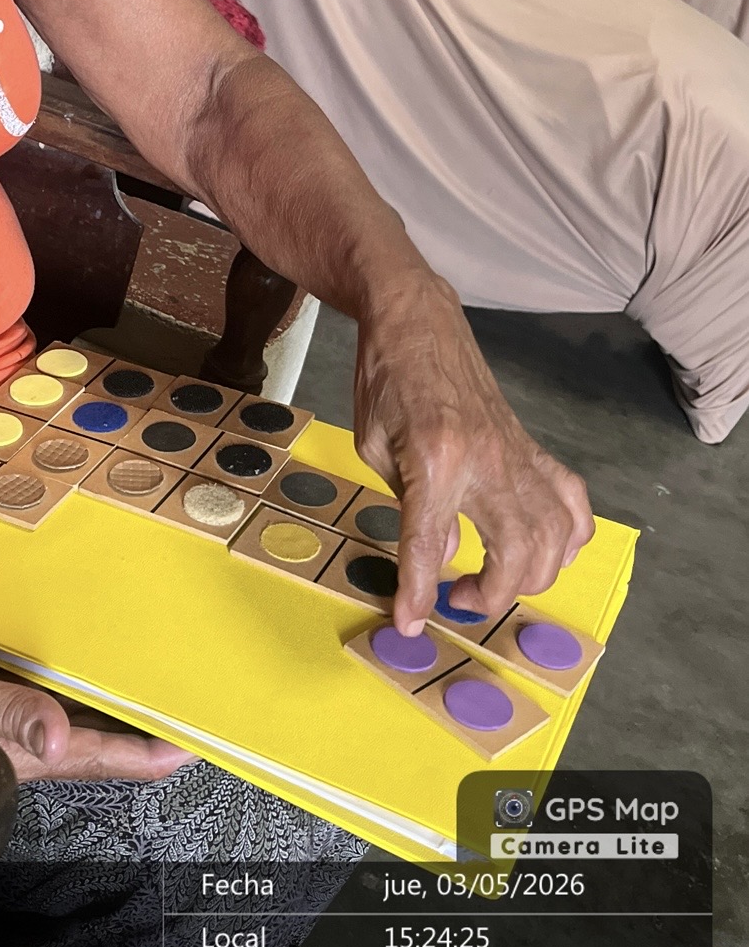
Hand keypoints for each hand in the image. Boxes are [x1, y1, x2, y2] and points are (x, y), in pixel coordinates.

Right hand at [0, 628, 193, 782]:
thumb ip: (2, 713)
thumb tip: (54, 740)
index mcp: (32, 751)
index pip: (113, 759)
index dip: (163, 753)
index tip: (210, 736)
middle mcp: (34, 742)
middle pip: (109, 741)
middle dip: (152, 722)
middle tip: (200, 690)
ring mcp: (16, 723)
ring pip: (85, 716)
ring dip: (120, 697)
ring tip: (166, 665)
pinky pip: (55, 688)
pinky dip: (84, 672)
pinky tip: (100, 645)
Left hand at [353, 267, 594, 636]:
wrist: (416, 323)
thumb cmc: (384, 382)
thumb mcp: (375, 449)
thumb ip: (409, 507)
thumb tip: (443, 555)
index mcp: (434, 462)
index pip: (429, 545)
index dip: (418, 593)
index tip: (410, 623)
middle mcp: (487, 462)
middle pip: (518, 553)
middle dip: (492, 595)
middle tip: (458, 597)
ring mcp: (518, 454)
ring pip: (555, 537)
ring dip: (532, 576)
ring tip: (496, 580)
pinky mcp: (533, 447)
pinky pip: (572, 502)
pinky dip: (569, 537)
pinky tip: (548, 550)